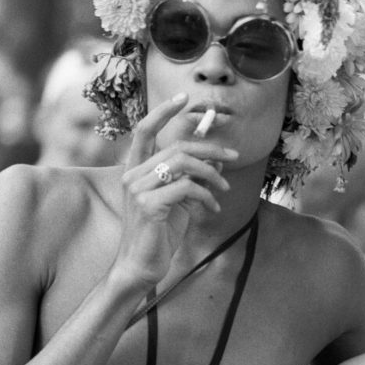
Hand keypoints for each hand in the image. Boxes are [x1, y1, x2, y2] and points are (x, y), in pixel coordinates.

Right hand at [113, 92, 235, 286]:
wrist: (142, 266)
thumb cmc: (160, 234)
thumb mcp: (179, 201)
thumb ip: (191, 178)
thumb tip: (217, 161)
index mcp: (135, 170)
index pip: (144, 130)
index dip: (163, 111)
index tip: (185, 97)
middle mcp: (131, 175)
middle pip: (176, 147)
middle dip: (210, 150)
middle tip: (233, 158)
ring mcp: (138, 189)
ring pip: (183, 163)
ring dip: (211, 174)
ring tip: (223, 192)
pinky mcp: (148, 205)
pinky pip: (187, 187)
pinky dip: (206, 196)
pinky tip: (212, 209)